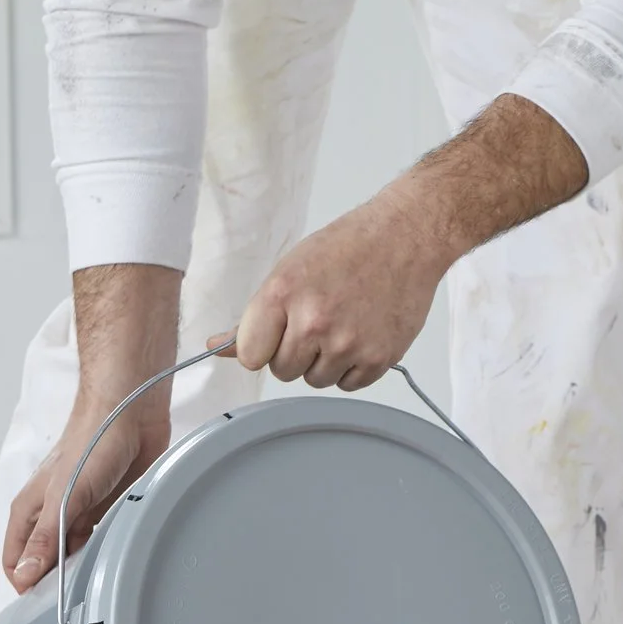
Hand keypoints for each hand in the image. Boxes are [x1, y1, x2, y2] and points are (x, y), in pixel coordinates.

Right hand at [2, 385, 171, 592]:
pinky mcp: (106, 511)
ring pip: (75, 556)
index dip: (29, 585)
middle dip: (60, 581)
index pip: (17, 564)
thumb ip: (46, 537)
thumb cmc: (92, 442)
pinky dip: (106, 552)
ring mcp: (79, 515)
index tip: (51, 603)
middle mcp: (51, 517)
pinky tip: (117, 557)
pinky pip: (101, 542)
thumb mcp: (65, 496)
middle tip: (83, 596)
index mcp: (30, 512)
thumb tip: (27, 576)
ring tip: (103, 577)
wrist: (130, 413)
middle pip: (47, 565)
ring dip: (86, 568)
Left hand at [232, 189, 452, 389]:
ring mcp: (348, 344)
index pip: (249, 356)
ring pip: (315, 380)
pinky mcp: (379, 358)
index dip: (261, 346)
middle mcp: (314, 323)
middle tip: (317, 321)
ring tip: (342, 326)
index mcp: (282, 295)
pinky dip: (352, 368)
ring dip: (324, 362)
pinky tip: (361, 335)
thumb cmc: (346, 249)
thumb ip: (255, 317)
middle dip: (295, 353)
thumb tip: (217, 348)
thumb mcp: (290, 271)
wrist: (404, 239)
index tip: (276, 333)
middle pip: (283, 371)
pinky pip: (348, 385)